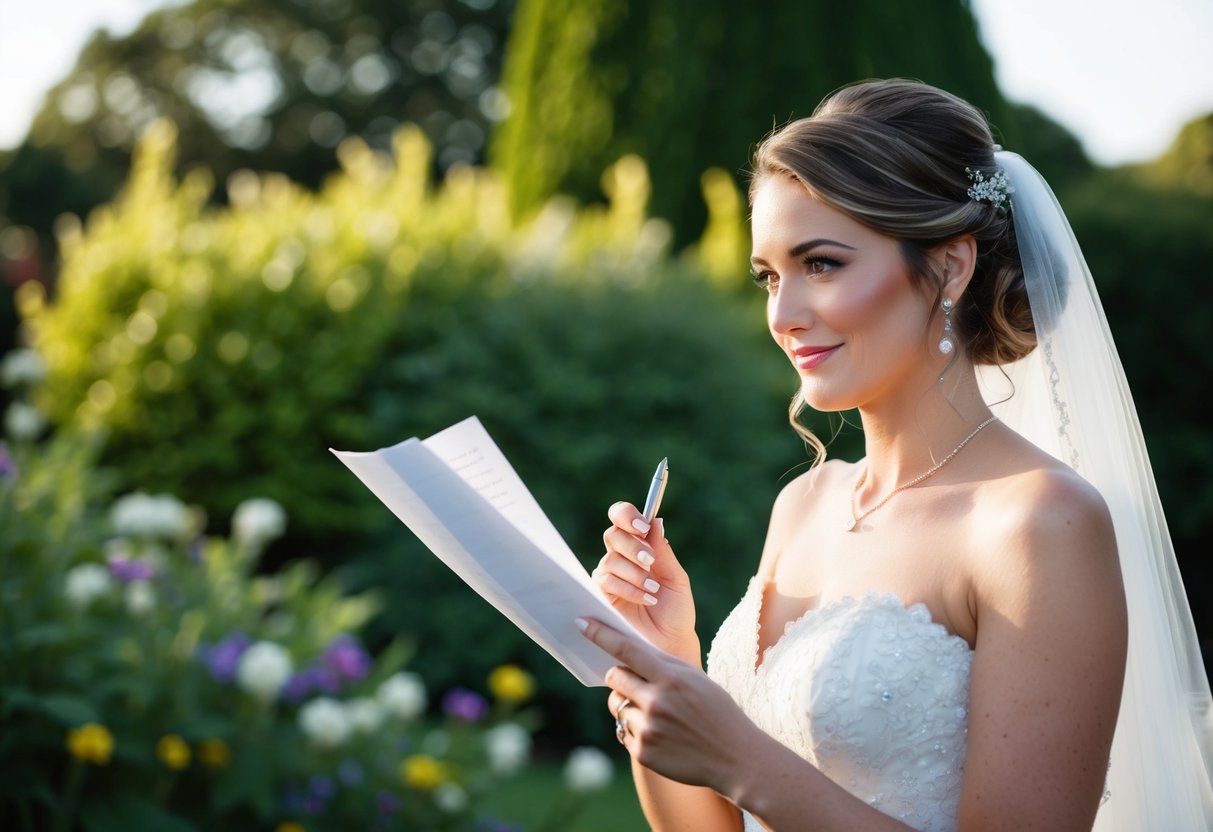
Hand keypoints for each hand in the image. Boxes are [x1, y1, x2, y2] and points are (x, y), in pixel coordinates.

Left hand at [577, 616, 752, 793]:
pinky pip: (624, 732)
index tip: (581, 623)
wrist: (735, 758)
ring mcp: (648, 729)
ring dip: (630, 706)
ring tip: (659, 715)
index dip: (600, 634)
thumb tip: (628, 651)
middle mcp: (657, 702)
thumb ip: (663, 665)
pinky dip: (637, 731)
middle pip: (614, 677)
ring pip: (617, 705)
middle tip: (636, 682)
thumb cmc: (717, 711)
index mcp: (672, 678)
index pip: (627, 650)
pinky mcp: (643, 752)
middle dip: (620, 676)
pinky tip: (663, 735)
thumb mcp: (696, 679)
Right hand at [592, 502, 698, 660]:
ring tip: (653, 590)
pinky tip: (646, 598)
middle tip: (650, 560)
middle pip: (612, 535)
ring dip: (635, 573)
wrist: (670, 644)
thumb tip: (656, 521)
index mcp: (640, 547)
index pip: (622, 518)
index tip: (642, 525)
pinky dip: (628, 588)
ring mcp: (608, 577)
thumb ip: (664, 552)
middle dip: (632, 546)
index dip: (627, 515)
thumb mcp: (676, 578)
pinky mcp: (599, 597)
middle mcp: (621, 559)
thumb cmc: (675, 612)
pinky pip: (605, 582)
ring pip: (610, 560)